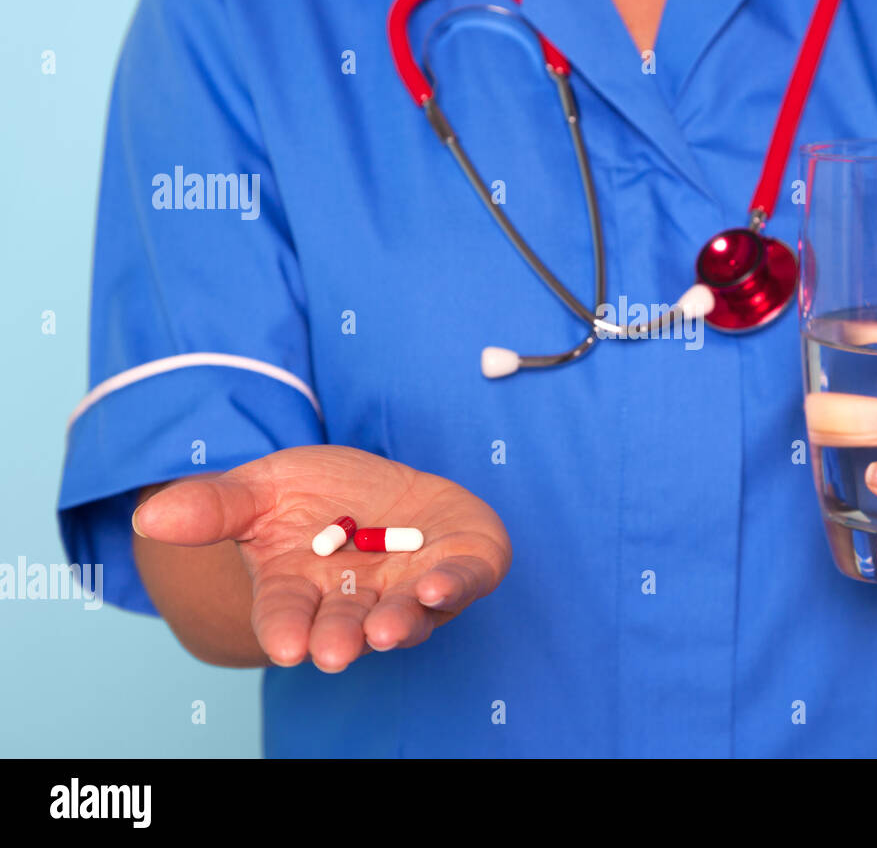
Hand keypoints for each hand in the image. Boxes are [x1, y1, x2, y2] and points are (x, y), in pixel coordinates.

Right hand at [133, 445, 509, 670]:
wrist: (379, 487)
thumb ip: (213, 507)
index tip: (285, 645)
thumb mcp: (257, 490)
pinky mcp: (462, 565)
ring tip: (384, 629)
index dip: (286, 630)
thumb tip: (148, 515)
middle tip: (331, 651)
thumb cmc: (311, 497)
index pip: (287, 618)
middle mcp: (357, 602)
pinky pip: (465, 581)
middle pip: (345, 628)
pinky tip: (441, 588)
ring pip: (407, 616)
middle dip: (339, 639)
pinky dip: (457, 586)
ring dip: (397, 624)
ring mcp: (411, 588)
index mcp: (301, 591)